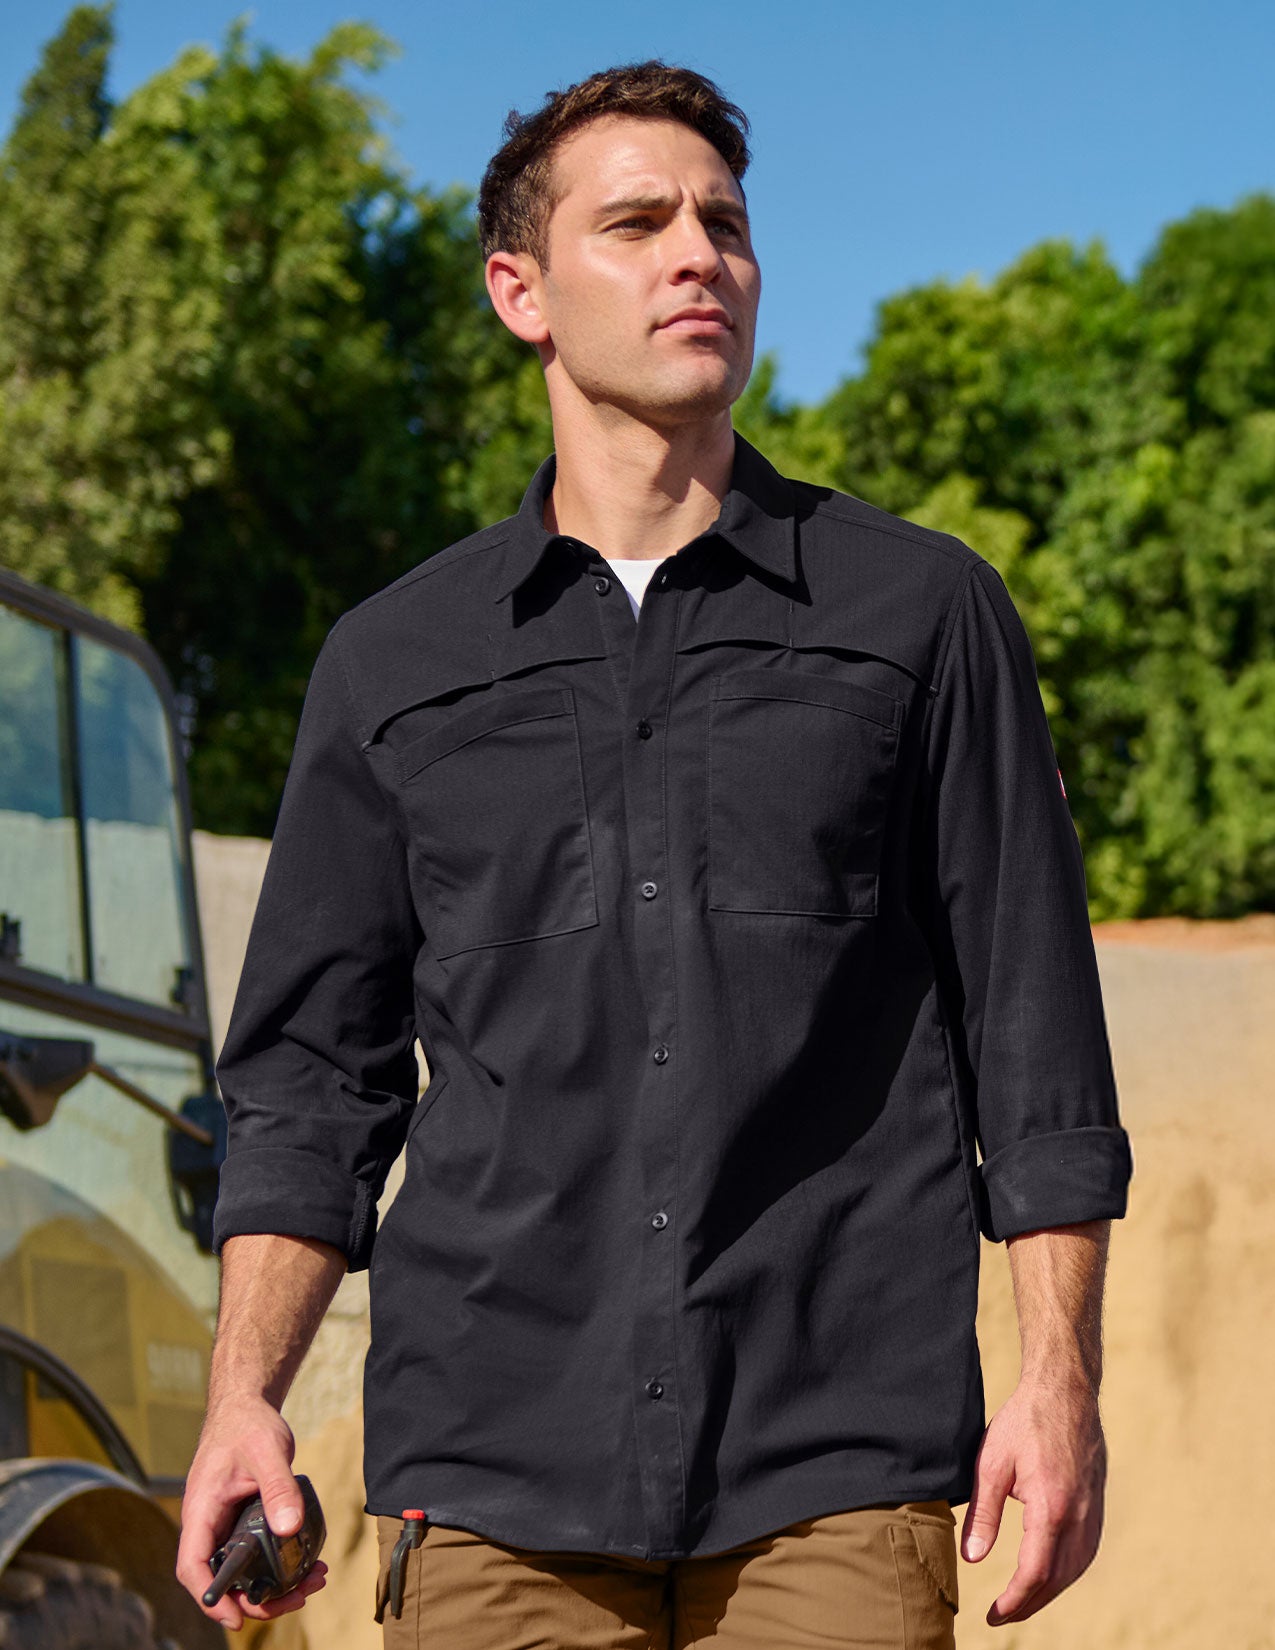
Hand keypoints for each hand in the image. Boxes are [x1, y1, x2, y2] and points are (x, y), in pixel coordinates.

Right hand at [176, 1395, 327, 1632]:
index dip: (211, 1599)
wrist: (247, 1406)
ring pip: (243, 1571)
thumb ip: (278, 1489)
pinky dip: (280, 1565)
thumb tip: (290, 1528)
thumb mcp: (267, 1452)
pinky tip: (309, 1564)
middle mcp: (209, 1525)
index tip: (237, 1618)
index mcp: (202, 1512)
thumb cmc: (247, 1425)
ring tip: (313, 1582)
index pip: (193, 1568)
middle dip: (258, 1599)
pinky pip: (257, 1555)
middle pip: (223, 1579)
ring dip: (274, 1586)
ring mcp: (226, 1525)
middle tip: (298, 1599)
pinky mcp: (243, 1522)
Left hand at [960, 1376, 1106, 1626]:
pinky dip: (1066, 1573)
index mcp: (1052, 1508)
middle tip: (1001, 1615)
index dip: (1014, 1601)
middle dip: (1028, 1604)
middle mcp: (1079, 1518)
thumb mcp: (992, 1463)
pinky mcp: (1097, 1507)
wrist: (1065, 1392)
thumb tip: (973, 1559)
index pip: (1035, 1573)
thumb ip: (984, 1514)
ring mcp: (1093, 1513)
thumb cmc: (1024, 1422)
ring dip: (1048, 1592)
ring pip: (1074, 1571)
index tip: (993, 1614)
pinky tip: (1049, 1575)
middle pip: (1056, 1580)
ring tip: (1020, 1601)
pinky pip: (1085, 1554)